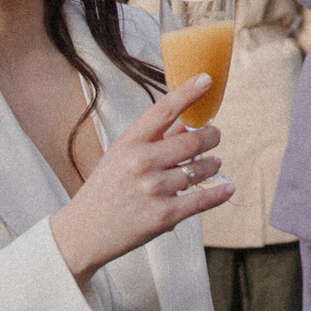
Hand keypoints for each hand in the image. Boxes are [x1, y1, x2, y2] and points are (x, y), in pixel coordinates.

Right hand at [48, 79, 231, 288]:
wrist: (83, 232)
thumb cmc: (105, 189)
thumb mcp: (121, 156)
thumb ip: (154, 140)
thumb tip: (187, 124)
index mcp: (130, 142)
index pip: (164, 110)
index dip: (188, 92)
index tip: (207, 78)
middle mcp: (142, 163)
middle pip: (193, 141)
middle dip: (211, 136)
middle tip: (215, 135)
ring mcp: (154, 189)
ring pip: (201, 170)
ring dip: (213, 165)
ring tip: (213, 164)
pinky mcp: (165, 216)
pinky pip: (203, 199)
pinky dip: (220, 192)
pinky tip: (227, 187)